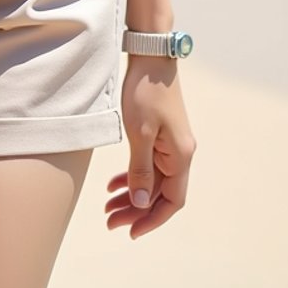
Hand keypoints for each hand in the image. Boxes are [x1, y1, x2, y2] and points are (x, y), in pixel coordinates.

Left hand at [105, 58, 196, 237]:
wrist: (151, 56)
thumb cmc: (145, 92)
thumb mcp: (139, 133)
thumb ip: (141, 170)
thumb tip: (141, 204)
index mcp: (180, 156)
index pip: (172, 201)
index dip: (152, 219)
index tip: (130, 231)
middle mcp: (180, 154)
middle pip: (159, 194)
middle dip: (135, 210)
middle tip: (109, 220)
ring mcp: (171, 144)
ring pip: (152, 181)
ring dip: (132, 195)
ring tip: (107, 206)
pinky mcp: (161, 134)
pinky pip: (149, 165)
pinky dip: (133, 176)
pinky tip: (113, 183)